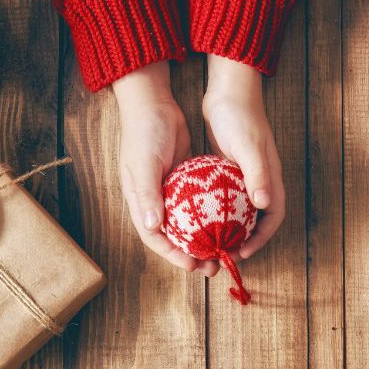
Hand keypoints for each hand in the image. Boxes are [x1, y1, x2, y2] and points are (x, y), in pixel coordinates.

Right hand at [113, 62, 219, 276]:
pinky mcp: (183, 179)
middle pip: (173, 236)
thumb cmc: (145, 133)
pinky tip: (229, 221)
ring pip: (187, 222)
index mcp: (140, 202)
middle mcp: (153, 200)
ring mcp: (169, 190)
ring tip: (224, 249)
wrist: (153, 103)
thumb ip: (148, 194)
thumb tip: (153, 226)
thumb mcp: (144, 164)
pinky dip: (210, 215)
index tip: (194, 264)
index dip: (173, 255)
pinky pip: (197, 203)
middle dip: (192, 253)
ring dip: (203, 237)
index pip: (155, 238)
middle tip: (214, 265)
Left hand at [202, 56, 285, 259]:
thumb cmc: (241, 117)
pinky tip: (197, 218)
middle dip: (243, 240)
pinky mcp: (230, 170)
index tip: (241, 253)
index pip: (272, 218)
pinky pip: (226, 198)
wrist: (229, 91)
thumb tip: (264, 206)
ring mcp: (246, 176)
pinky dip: (217, 212)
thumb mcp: (248, 147)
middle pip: (257, 220)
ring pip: (240, 211)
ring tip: (210, 242)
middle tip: (222, 253)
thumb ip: (258, 175)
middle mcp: (261, 181)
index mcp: (271, 179)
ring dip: (229, 229)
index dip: (260, 239)